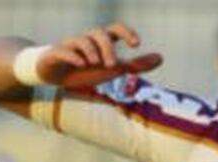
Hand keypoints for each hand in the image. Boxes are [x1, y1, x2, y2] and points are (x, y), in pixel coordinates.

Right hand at [37, 23, 162, 87]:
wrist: (56, 76)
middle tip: (113, 66)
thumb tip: (161, 57)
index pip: (115, 29)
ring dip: (92, 50)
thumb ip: (137, 64)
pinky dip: (73, 56)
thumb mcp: (115, 68)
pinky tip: (81, 65)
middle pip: (99, 34)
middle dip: (108, 48)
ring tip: (96, 64)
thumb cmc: (87, 69)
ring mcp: (70, 46)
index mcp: (101, 42)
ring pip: (82, 39)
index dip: (126, 32)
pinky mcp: (56, 55)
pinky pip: (63, 51)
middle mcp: (87, 40)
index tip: (136, 44)